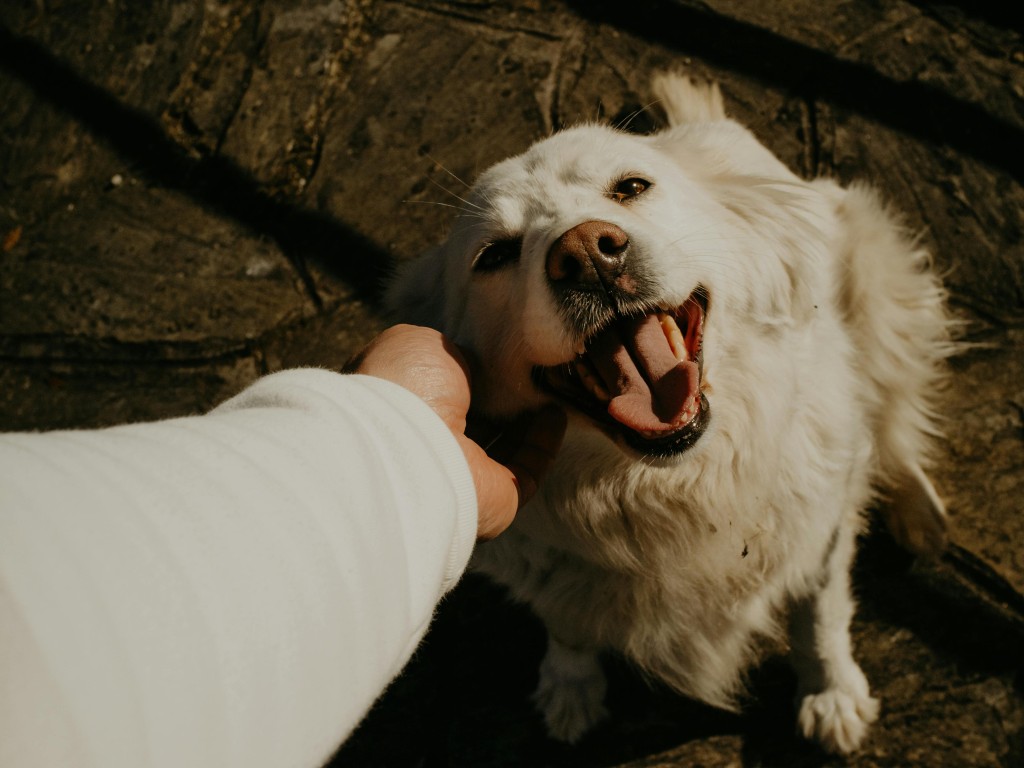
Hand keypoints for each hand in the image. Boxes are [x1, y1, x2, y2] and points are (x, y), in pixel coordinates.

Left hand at [346, 325, 565, 537]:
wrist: (408, 445)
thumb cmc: (406, 387)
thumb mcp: (422, 346)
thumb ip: (452, 354)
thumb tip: (477, 368)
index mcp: (405, 411)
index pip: (444, 394)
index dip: (473, 376)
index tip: (500, 358)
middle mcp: (430, 446)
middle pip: (475, 422)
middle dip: (504, 401)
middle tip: (534, 376)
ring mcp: (462, 476)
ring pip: (503, 449)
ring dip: (529, 423)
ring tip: (553, 392)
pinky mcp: (495, 499)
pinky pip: (527, 471)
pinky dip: (543, 445)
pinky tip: (556, 415)